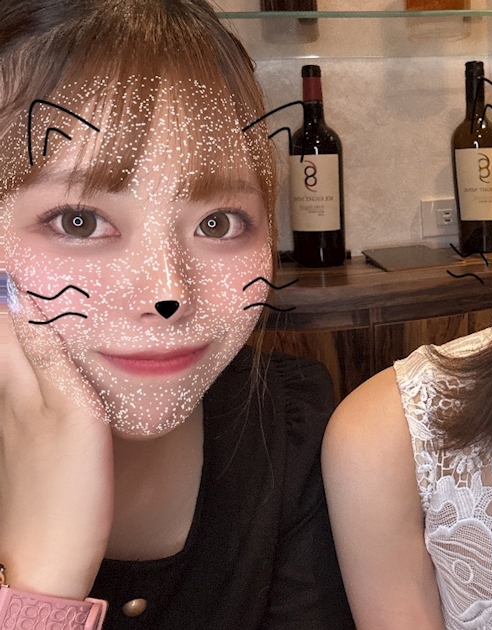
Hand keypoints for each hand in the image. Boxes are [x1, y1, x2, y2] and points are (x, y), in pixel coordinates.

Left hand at [0, 279, 113, 598]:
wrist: (47, 555)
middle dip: (9, 297)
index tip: (15, 245)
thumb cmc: (66, 487)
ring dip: (16, 323)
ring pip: (9, 357)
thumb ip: (52, 358)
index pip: (4, 320)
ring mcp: (13, 421)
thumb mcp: (72, 414)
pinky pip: (20, 382)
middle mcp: (9, 397)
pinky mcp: (24, 441)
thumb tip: (25, 299)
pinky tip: (47, 356)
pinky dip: (28, 356)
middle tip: (22, 261)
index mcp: (20, 386)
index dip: (6, 281)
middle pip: (2, 335)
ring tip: (30, 294)